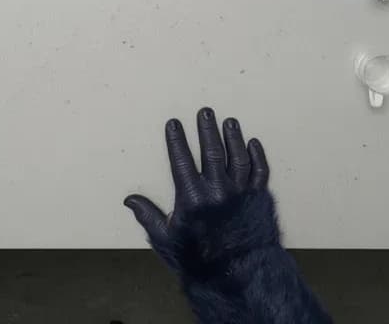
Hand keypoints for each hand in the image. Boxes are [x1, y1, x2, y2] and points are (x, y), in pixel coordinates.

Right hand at [125, 107, 277, 277]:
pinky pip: (259, 172)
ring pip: (237, 157)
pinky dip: (257, 156)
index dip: (177, 140)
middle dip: (207, 129)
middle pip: (212, 151)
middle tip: (206, 112)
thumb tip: (129, 199)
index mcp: (193, 197)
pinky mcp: (258, 199)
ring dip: (233, 137)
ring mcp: (240, 193)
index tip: (174, 123)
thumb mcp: (166, 239)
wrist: (237, 277)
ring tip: (229, 122)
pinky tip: (253, 143)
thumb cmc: (199, 259)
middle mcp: (217, 190)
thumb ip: (149, 216)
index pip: (182, 159)